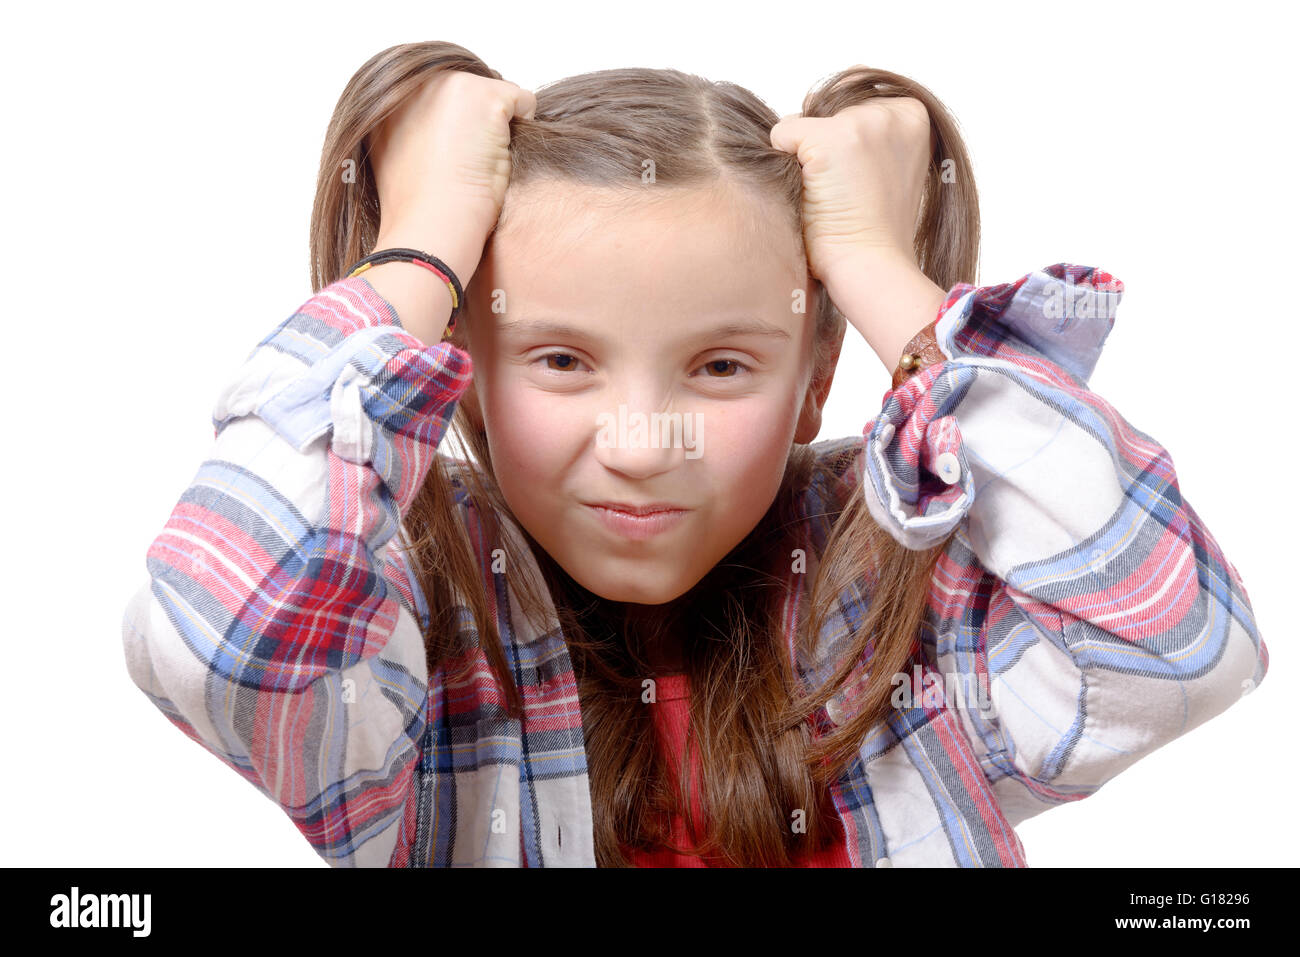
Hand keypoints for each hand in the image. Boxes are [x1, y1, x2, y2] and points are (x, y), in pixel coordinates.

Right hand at [368, 70, 535, 280]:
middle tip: (463, 167)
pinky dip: (523, 130)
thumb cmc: (418, 209)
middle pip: (471, 89)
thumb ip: (414, 131)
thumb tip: (448, 122)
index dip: (459, 128)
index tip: (451, 161)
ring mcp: (446, 83)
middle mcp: (412, 81)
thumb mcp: (400, 160)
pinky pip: (523, 102)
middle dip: (478, 123)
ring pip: (497, 95)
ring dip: (497, 128)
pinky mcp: (481, 94)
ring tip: (475, 165)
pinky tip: (496, 160)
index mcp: (385, 98)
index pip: (442, 94)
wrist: (429, 226)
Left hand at [770, 97, 932, 284]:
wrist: (871, 265)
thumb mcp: (892, 169)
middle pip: (828, 110)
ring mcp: (862, 122)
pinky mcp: (830, 140)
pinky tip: (811, 193)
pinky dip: (783, 162)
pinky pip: (783, 134)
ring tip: (831, 195)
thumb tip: (818, 117)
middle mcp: (892, 111)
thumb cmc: (875, 229)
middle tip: (846, 193)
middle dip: (825, 148)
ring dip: (806, 158)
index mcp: (916, 115)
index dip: (848, 141)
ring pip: (805, 124)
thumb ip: (873, 136)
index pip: (857, 101)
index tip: (863, 180)